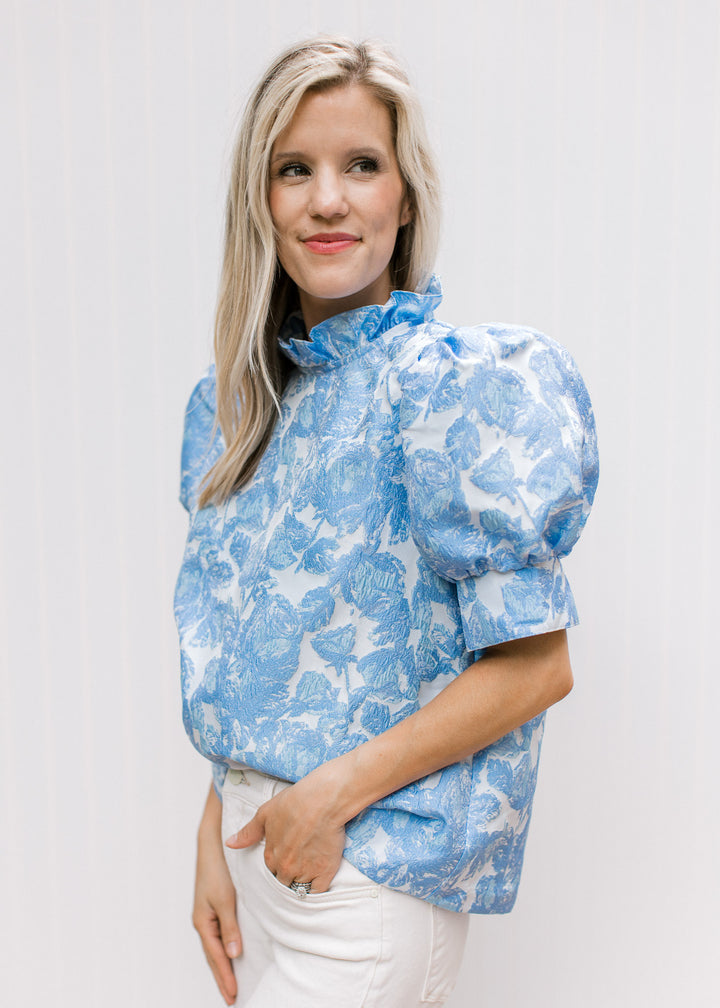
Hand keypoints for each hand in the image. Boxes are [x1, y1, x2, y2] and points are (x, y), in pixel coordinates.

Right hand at [194, 785, 241, 1005]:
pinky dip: (223, 950)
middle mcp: (203, 921)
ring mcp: (207, 915)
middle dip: (222, 978)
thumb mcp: (225, 898)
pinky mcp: (214, 907)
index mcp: (203, 922)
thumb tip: (233, 955)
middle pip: (213, 956)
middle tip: (231, 999)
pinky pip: (218, 936)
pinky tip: (230, 955)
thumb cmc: (217, 869)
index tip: (233, 996)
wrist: (211, 844)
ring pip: (215, 948)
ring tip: (230, 985)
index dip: (225, 977)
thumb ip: (229, 927)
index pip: (216, 957)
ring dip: (222, 967)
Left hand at [226, 764, 347, 892]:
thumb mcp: (265, 813)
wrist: (322, 800)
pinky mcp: (324, 872)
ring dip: (304, 881)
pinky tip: (321, 876)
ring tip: (312, 867)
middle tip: (301, 860)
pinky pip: (318, 891)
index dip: (279, 863)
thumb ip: (248, 832)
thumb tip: (230, 844)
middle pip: (285, 881)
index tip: (288, 854)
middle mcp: (285, 867)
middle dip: (290, 874)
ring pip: (300, 888)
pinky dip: (318, 887)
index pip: (271, 871)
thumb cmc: (294, 802)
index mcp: (271, 855)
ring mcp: (305, 872)